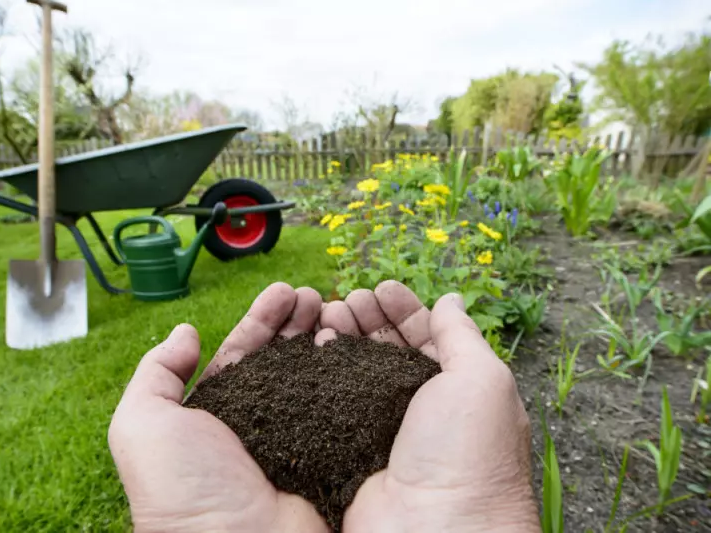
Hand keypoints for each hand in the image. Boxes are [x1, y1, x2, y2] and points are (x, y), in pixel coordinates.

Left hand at [109, 283, 330, 532]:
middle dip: (297, 321)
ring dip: (324, 338)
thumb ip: (156, 374)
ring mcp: (297, 437)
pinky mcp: (329, 455)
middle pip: (283, 357)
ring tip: (334, 308)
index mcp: (218, 410)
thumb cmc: (180, 490)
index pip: (243, 351)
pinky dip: (348, 375)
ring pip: (315, 375)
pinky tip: (351, 347)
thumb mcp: (142, 424)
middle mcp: (259, 420)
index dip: (262, 319)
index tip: (284, 291)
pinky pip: (342, 407)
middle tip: (313, 294)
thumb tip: (185, 332)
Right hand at [318, 281, 539, 532]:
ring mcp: (381, 429)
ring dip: (341, 338)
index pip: (426, 336)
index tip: (380, 287)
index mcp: (456, 389)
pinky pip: (330, 402)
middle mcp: (419, 408)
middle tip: (346, 300)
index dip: (403, 308)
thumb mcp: (482, 379)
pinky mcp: (349, 448)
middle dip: (367, 319)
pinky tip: (313, 350)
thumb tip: (453, 299)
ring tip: (326, 317)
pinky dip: (320, 373)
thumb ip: (462, 335)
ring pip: (354, 371)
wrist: (437, 532)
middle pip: (386, 349)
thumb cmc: (470, 454)